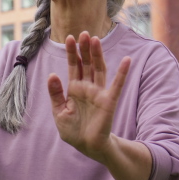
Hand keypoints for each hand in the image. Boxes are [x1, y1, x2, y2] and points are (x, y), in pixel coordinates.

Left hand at [48, 32, 130, 163]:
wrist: (87, 146)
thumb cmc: (73, 130)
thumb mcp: (59, 112)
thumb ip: (55, 93)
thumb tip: (52, 74)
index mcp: (74, 88)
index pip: (74, 66)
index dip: (72, 52)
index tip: (69, 37)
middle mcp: (88, 87)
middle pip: (87, 64)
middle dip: (85, 49)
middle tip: (84, 33)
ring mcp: (99, 93)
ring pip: (99, 69)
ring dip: (97, 55)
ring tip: (95, 39)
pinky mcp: (109, 101)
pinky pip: (116, 85)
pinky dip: (122, 73)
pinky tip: (127, 60)